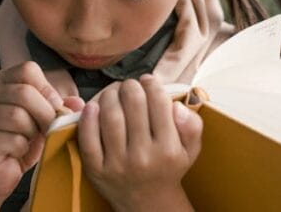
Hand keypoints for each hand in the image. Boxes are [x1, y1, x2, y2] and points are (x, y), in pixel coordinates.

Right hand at [0, 61, 66, 202]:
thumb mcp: (41, 120)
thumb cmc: (18, 143)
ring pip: (18, 117)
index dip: (47, 89)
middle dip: (45, 113)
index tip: (54, 107)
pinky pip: (13, 140)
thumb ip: (58, 107)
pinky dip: (23, 149)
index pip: (27, 70)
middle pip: (24, 93)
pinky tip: (16, 153)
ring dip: (32, 133)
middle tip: (49, 129)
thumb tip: (79, 103)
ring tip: (28, 141)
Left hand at [77, 74, 201, 210]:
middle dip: (131, 85)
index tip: (148, 80)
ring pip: (110, 116)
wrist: (148, 204)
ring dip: (109, 94)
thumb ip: (192, 126)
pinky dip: (88, 118)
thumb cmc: (167, 169)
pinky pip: (88, 138)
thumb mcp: (190, 151)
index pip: (159, 103)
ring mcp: (117, 164)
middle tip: (130, 85)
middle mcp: (143, 156)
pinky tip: (93, 106)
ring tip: (114, 92)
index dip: (152, 84)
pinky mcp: (96, 170)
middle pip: (133, 103)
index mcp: (168, 149)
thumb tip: (177, 106)